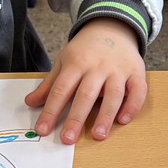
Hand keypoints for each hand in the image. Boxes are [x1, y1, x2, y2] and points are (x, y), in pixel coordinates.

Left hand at [25, 19, 146, 143]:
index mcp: (76, 63)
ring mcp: (118, 69)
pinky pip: (138, 90)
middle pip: (86, 94)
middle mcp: (97, 67)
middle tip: (68, 139)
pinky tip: (124, 120)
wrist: (112, 27)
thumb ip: (49, 84)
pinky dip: (132, 105)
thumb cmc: (85, 50)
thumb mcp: (64, 61)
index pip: (61, 89)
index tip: (42, 129)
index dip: (51, 110)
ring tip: (98, 135)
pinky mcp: (136, 72)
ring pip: (113, 94)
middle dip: (76, 118)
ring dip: (105, 116)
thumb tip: (30, 103)